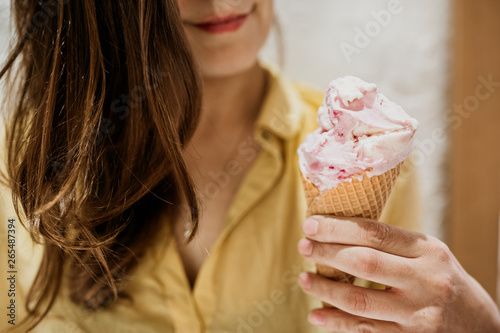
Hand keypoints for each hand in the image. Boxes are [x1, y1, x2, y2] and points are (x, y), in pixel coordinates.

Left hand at [297, 215, 499, 331]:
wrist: (480, 327)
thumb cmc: (443, 280)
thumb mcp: (429, 254)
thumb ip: (392, 245)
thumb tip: (337, 232)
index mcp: (428, 251)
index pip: (375, 233)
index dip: (338, 228)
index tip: (311, 224)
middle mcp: (425, 281)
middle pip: (365, 263)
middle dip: (327, 253)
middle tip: (304, 246)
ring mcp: (417, 314)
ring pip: (360, 300)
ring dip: (324, 289)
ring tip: (304, 279)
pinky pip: (365, 331)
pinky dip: (336, 323)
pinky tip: (317, 315)